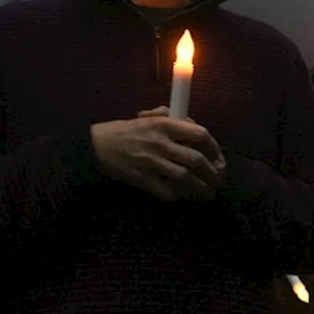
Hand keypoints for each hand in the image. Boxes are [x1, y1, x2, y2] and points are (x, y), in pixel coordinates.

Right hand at [90, 108, 225, 200]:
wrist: (95, 147)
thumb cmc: (123, 131)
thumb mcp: (146, 118)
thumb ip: (167, 115)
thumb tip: (188, 121)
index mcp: (164, 125)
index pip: (200, 134)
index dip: (214, 147)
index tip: (218, 157)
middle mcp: (161, 143)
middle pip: (196, 159)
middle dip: (213, 172)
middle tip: (218, 180)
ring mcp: (152, 162)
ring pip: (185, 178)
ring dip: (201, 188)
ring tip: (209, 193)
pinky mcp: (142, 179)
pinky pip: (167, 191)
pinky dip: (178, 195)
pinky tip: (185, 197)